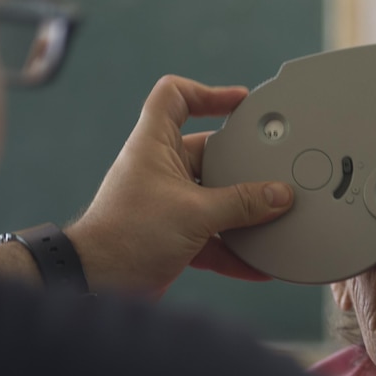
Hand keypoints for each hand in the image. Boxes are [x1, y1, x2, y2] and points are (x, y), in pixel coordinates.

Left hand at [65, 75, 293, 295]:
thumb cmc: (126, 235)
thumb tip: (278, 195)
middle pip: (208, 152)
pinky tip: (256, 265)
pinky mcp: (172, 236)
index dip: (207, 93)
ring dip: (241, 211)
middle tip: (271, 166)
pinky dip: (232, 249)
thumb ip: (241, 204)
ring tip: (272, 216)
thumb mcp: (195, 213)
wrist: (96, 283)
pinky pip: (211, 236)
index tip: (240, 103)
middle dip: (240, 164)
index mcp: (153, 145)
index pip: (175, 97)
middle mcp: (159, 169)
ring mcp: (166, 203)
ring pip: (213, 197)